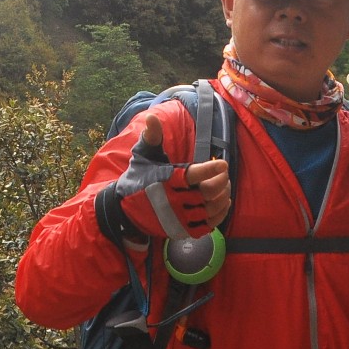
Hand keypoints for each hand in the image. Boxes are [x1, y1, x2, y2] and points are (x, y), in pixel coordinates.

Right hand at [105, 115, 230, 239]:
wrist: (124, 212)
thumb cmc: (138, 179)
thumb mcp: (143, 156)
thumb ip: (152, 138)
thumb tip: (152, 117)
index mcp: (167, 180)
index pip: (193, 175)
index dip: (211, 169)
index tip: (223, 164)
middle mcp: (174, 200)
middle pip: (208, 193)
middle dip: (221, 182)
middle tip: (224, 174)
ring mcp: (179, 217)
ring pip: (211, 209)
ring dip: (223, 198)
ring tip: (225, 188)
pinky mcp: (182, 230)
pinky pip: (208, 226)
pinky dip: (220, 215)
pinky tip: (223, 204)